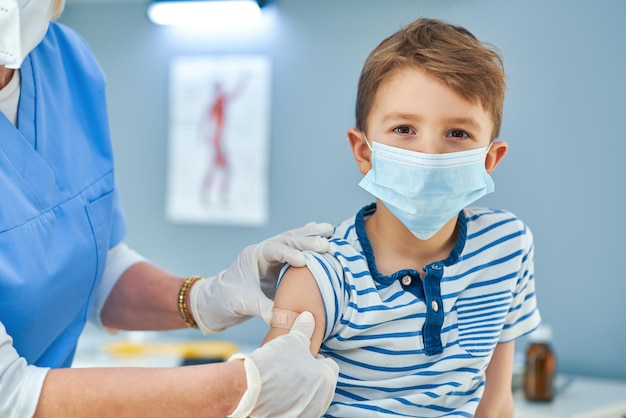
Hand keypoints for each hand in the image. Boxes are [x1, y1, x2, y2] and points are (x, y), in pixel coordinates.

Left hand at [190, 222, 332, 332]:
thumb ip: (263, 309)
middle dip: (306, 242)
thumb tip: (283, 318)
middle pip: (286, 240)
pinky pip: (296, 248)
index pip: (272, 249)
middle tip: (326, 244)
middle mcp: (263, 251)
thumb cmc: (227, 299)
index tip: (304, 261)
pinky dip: (308, 241)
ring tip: (329, 230)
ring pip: (293, 240)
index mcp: (253, 256)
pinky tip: (322, 233)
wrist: (219, 300)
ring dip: (311, 236)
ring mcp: (272, 256)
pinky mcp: (279, 263)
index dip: (288, 254)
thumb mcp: (243, 304)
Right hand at [227, 312, 338, 417]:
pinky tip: (276, 395)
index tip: (300, 355)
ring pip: (310, 397)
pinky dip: (290, 403)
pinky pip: (298, 409)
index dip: (315, 357)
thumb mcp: (292, 340)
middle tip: (289, 368)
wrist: (249, 390)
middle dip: (309, 375)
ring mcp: (310, 412)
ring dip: (300, 390)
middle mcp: (323, 398)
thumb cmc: (274, 363)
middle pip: (321, 382)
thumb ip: (304, 329)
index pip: (329, 364)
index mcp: (327, 377)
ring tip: (281, 381)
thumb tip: (308, 317)